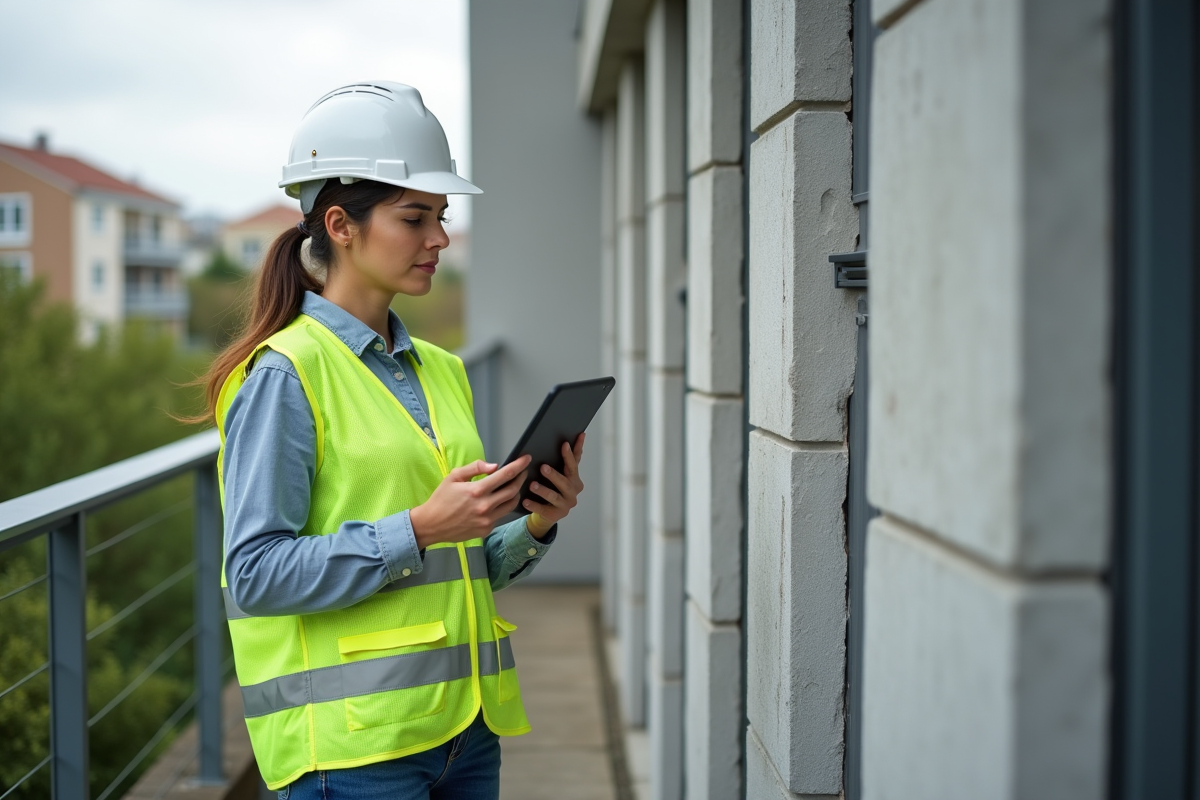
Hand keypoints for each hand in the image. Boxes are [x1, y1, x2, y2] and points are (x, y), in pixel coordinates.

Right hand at [410, 456, 530, 548]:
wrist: (431, 525)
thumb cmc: (441, 499)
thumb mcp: (454, 477)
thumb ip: (475, 468)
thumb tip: (495, 466)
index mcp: (477, 490)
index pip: (505, 475)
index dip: (519, 465)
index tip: (526, 459)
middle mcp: (485, 506)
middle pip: (513, 490)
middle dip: (521, 478)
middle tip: (522, 472)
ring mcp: (487, 520)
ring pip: (511, 504)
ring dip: (515, 493)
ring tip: (512, 486)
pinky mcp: (486, 530)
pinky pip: (500, 516)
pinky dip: (501, 506)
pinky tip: (497, 501)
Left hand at [524, 434, 585, 537]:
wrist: (549, 512)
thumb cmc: (554, 488)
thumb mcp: (561, 473)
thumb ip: (566, 459)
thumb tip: (573, 437)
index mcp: (575, 479)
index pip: (574, 464)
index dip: (570, 454)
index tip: (565, 444)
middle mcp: (573, 491)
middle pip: (565, 481)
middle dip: (554, 474)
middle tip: (543, 467)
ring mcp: (565, 504)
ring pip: (554, 496)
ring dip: (543, 490)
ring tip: (532, 485)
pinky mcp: (556, 514)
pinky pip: (544, 509)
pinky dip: (534, 505)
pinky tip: (526, 501)